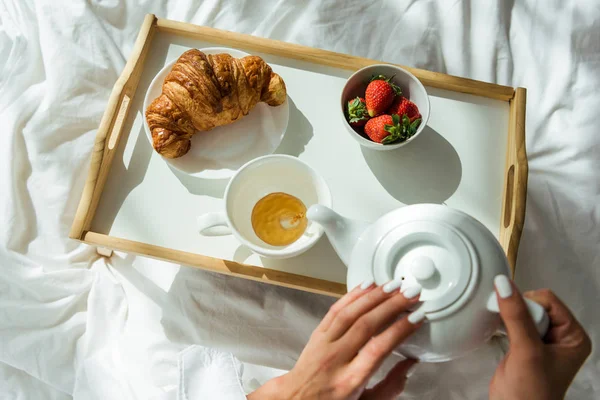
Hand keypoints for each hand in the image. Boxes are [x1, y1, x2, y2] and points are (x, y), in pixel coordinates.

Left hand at [248, 280, 423, 399]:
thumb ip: (391, 386)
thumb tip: (410, 364)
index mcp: (351, 380)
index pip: (378, 349)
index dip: (400, 330)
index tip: (417, 317)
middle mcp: (336, 359)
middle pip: (366, 325)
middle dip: (391, 305)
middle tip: (410, 294)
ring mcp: (324, 344)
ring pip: (349, 313)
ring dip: (374, 295)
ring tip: (393, 286)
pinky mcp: (317, 334)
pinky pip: (334, 310)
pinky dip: (352, 295)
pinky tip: (367, 286)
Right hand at [489, 276, 591, 399]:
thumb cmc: (531, 393)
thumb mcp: (527, 351)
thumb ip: (516, 316)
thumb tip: (505, 285)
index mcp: (573, 336)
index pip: (549, 300)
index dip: (529, 305)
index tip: (514, 318)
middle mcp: (560, 336)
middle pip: (536, 304)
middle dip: (518, 312)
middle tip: (514, 334)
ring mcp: (542, 340)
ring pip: (522, 311)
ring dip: (510, 317)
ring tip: (508, 336)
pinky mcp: (524, 345)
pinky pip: (513, 322)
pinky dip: (504, 323)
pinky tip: (501, 333)